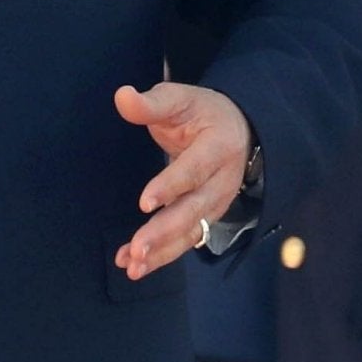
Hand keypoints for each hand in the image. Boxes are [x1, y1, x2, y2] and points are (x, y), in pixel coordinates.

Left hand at [112, 82, 252, 279]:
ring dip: (162, 252)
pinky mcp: (207, 217)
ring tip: (133, 266)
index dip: (171, 186)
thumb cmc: (201, 112)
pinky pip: (186, 240)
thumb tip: (122, 96)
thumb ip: (151, 103)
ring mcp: (217, 203)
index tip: (145, 203)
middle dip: (164, 231)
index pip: (194, 169)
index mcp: (218, 146)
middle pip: (194, 209)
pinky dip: (162, 255)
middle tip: (137, 248)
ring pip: (191, 232)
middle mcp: (223, 180)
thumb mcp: (179, 98)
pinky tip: (136, 266)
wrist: (239, 129)